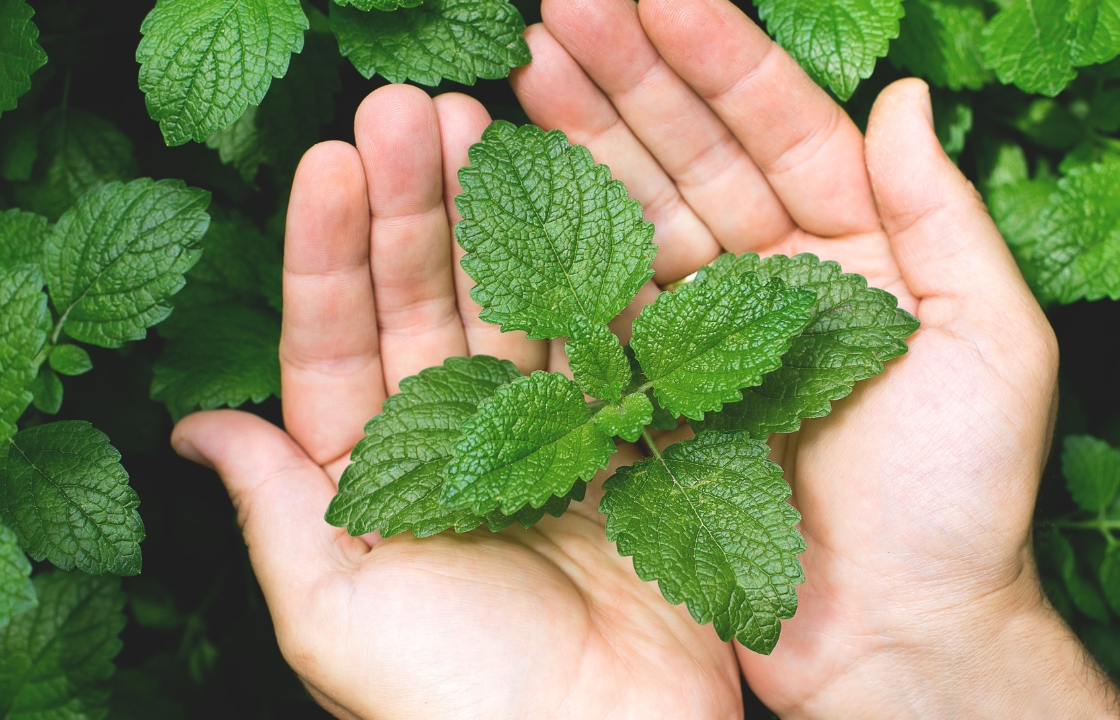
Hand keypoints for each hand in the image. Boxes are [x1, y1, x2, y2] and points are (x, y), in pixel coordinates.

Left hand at [171, 87, 743, 717]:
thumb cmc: (458, 701)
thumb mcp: (334, 614)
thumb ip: (275, 511)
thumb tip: (198, 429)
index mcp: (368, 481)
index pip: (333, 343)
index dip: (327, 251)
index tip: (330, 161)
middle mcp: (451, 445)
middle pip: (420, 304)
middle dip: (411, 206)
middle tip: (411, 109)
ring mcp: (541, 437)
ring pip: (507, 306)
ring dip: (492, 217)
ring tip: (481, 120)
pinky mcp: (620, 441)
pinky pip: (598, 342)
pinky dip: (589, 273)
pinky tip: (575, 199)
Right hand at [509, 0, 1119, 715]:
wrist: (897, 632)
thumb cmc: (960, 497)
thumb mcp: (990, 343)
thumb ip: (943, 214)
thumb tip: (903, 95)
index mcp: (862, 250)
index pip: (781, 126)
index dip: (718, 56)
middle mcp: (780, 279)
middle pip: (697, 153)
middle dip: (631, 76)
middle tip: (561, 8)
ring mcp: (713, 335)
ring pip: (643, 213)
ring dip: (587, 139)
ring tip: (526, 67)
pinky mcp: (662, 396)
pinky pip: (610, 305)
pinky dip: (567, 245)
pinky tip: (522, 184)